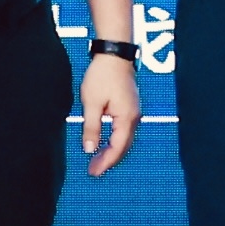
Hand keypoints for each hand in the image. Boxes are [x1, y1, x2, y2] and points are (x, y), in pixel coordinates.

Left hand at [78, 56, 139, 177]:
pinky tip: (105, 142)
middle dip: (109, 160)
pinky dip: (115, 140)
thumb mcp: (91, 103)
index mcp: (126, 118)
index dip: (105, 162)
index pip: (117, 148)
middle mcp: (134, 117)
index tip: (93, 172)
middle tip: (93, 170)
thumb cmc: (102, 75)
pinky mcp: (130, 107)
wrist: (115, 53)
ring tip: (96, 160)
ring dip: (111, 151)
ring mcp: (134, 112)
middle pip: (123, 146)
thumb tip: (90, 149)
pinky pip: (124, 130)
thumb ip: (92, 127)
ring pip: (124, 139)